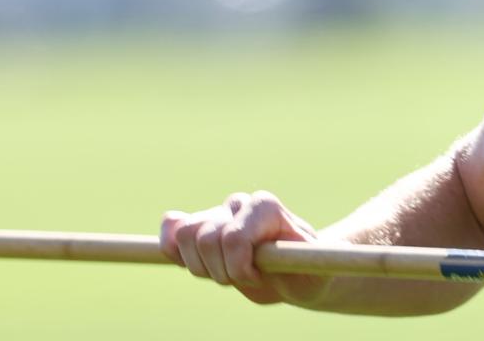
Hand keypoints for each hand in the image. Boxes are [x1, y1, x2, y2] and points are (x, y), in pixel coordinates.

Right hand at [160, 190, 329, 305]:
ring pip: (185, 235)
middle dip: (220, 271)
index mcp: (266, 207)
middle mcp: (240, 204)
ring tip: (226, 274)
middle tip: (245, 279)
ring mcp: (218, 214)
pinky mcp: (201, 226)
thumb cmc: (307, 271)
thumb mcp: (312, 271)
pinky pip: (172, 226)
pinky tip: (189, 262)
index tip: (261, 277)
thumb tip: (277, 256)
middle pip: (205, 237)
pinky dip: (170, 247)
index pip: (232, 237)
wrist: (295, 273)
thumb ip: (298, 261)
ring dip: (200, 267)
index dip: (239, 267)